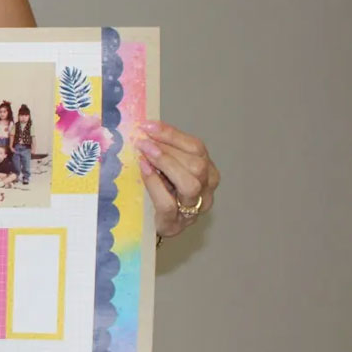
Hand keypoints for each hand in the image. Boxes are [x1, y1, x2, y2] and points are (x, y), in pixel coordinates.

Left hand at [136, 122, 219, 238]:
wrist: (151, 225)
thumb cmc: (161, 192)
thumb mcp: (166, 168)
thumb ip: (165, 151)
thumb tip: (147, 129)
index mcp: (207, 172)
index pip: (197, 148)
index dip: (172, 135)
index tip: (149, 126)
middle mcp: (206, 191)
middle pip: (197, 165)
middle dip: (168, 149)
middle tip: (144, 140)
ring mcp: (193, 210)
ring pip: (190, 185)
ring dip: (165, 163)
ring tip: (144, 152)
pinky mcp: (174, 225)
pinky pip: (169, 204)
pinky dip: (155, 184)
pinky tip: (144, 170)